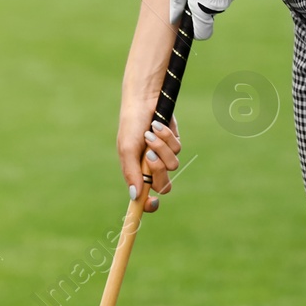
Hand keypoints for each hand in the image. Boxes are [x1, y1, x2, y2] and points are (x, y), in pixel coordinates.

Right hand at [117, 96, 181, 212]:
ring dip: (162, 149)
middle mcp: (150, 167)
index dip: (148, 205)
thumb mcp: (127, 149)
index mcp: (136, 172)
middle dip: (158, 169)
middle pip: (163, 185)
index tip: (152, 203)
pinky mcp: (173, 143)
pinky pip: (177, 149)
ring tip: (150, 133)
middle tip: (149, 155)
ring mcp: (163, 155)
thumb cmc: (131, 124)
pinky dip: (168, 137)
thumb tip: (135, 196)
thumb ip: (131, 173)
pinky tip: (158, 125)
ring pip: (172, 165)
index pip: (144, 196)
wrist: (144, 100)